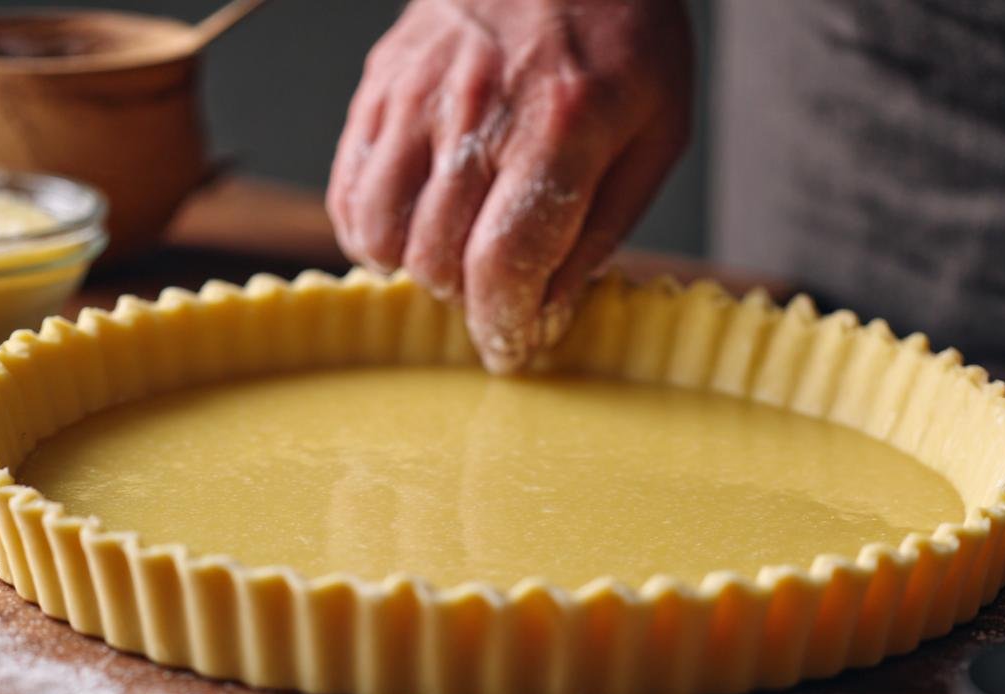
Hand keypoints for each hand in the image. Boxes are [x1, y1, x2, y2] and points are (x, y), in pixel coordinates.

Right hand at [327, 0, 691, 371]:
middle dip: (471, 299)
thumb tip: (550, 309)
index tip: (512, 349)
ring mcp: (418, 95)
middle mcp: (479, 110)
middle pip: (439, 257)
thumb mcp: (656, 131)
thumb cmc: (621, 33)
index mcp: (562, 125)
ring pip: (380, 230)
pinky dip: (368, 230)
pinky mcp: (380, 85)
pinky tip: (407, 229)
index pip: (505, 260)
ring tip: (455, 257)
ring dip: (416, 267)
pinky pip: (348, 187)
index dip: (504, 324)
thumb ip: (603, 226)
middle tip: (500, 290)